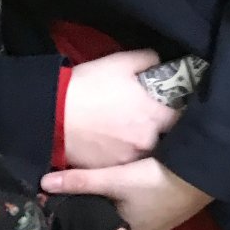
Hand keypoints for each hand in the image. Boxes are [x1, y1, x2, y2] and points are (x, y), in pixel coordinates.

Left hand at [43, 158, 210, 229]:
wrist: (204, 175)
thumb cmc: (157, 183)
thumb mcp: (115, 179)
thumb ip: (81, 181)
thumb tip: (43, 183)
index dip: (79, 227)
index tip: (60, 215)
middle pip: (110, 229)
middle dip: (96, 218)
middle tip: (75, 203)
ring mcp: (157, 226)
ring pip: (126, 220)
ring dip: (115, 211)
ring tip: (96, 195)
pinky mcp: (170, 212)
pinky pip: (142, 212)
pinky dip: (132, 204)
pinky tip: (128, 191)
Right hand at [63, 51, 180, 168]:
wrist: (50, 114)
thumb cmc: (88, 85)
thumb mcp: (121, 62)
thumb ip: (148, 61)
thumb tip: (159, 63)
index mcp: (154, 114)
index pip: (179, 115)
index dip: (173, 108)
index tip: (166, 103)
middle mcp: (147, 139)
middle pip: (162, 135)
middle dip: (156, 126)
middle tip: (142, 115)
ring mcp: (127, 157)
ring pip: (142, 150)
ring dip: (138, 140)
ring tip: (123, 129)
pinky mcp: (108, 169)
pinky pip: (121, 161)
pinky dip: (119, 153)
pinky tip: (109, 141)